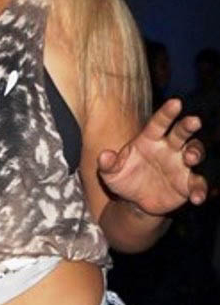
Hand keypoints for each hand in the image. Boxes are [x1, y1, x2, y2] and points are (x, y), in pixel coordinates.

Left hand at [97, 98, 207, 215]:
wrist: (134, 201)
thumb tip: (104, 156)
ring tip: (191, 158)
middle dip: (188, 125)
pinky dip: (199, 190)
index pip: (159, 122)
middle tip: (194, 121)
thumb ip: (107, 164)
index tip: (176, 102)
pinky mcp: (186, 184)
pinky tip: (196, 197)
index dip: (167, 112)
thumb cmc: (124, 178)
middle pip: (181, 133)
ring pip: (194, 152)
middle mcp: (169, 148)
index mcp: (150, 139)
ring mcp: (180, 165)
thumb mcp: (110, 173)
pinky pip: (197, 184)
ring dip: (195, 152)